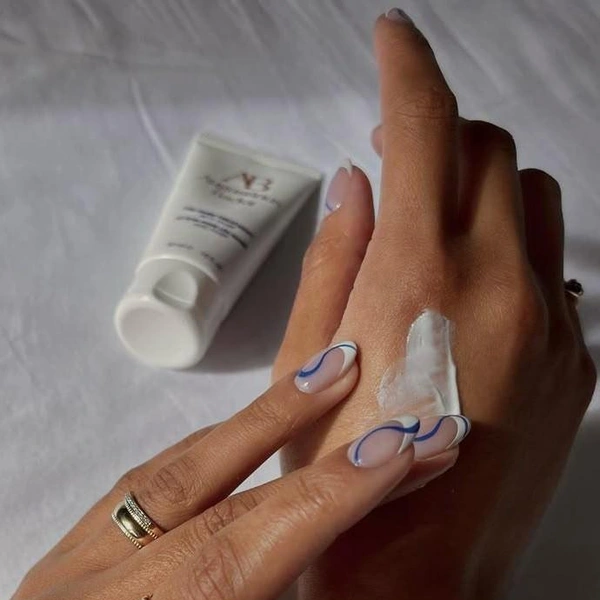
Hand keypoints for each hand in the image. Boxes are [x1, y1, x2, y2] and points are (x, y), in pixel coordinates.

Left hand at [14, 342, 441, 599]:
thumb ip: (281, 598)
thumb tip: (332, 552)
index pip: (239, 551)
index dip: (324, 496)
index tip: (396, 448)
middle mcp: (93, 588)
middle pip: (204, 488)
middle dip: (291, 424)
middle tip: (354, 368)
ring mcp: (72, 562)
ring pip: (170, 467)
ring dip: (253, 420)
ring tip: (315, 377)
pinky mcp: (69, 550)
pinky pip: (148, 478)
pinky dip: (208, 445)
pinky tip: (244, 428)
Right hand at [274, 11, 595, 598]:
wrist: (413, 571)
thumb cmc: (340, 470)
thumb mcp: (307, 356)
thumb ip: (335, 253)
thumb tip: (357, 181)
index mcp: (419, 276)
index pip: (423, 127)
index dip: (405, 66)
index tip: (392, 36)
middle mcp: (501, 286)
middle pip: (486, 147)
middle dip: (438, 129)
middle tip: (395, 150)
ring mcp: (554, 324)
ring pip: (530, 196)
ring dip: (479, 183)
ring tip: (432, 220)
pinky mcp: (579, 362)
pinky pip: (552, 267)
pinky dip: (508, 248)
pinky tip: (470, 291)